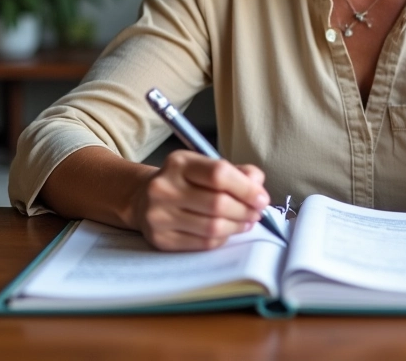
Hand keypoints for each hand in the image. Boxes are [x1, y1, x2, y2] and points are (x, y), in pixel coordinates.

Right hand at [132, 151, 269, 250]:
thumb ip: (236, 172)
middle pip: (218, 204)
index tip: (262, 198)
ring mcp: (159, 215)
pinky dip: (222, 238)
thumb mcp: (205, 166)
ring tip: (247, 222)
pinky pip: (202, 243)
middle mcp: (165, 188)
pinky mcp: (160, 239)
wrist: (143, 198)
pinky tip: (228, 231)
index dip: (246, 188)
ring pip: (212, 227)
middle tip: (257, 212)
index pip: (218, 174)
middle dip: (245, 210)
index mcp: (179, 162)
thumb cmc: (185, 181)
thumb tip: (258, 186)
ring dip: (237, 226)